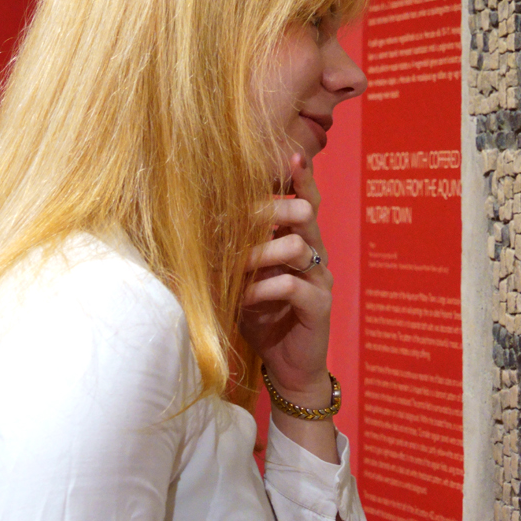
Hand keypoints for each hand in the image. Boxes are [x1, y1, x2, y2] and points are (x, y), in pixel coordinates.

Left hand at [239, 152, 332, 407]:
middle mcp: (316, 254)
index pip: (306, 201)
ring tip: (233, 267)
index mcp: (301, 243)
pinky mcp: (319, 306)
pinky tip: (245, 298)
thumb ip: (238, 253)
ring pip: (297, 246)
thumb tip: (199, 223)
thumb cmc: (264, 318)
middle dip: (271, 210)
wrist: (290, 368)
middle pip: (306, 213)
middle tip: (239, 214)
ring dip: (259, 253)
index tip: (289, 152)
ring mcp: (321, 279)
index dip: (301, 177)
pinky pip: (293, 286)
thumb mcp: (247, 280)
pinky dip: (264, 288)